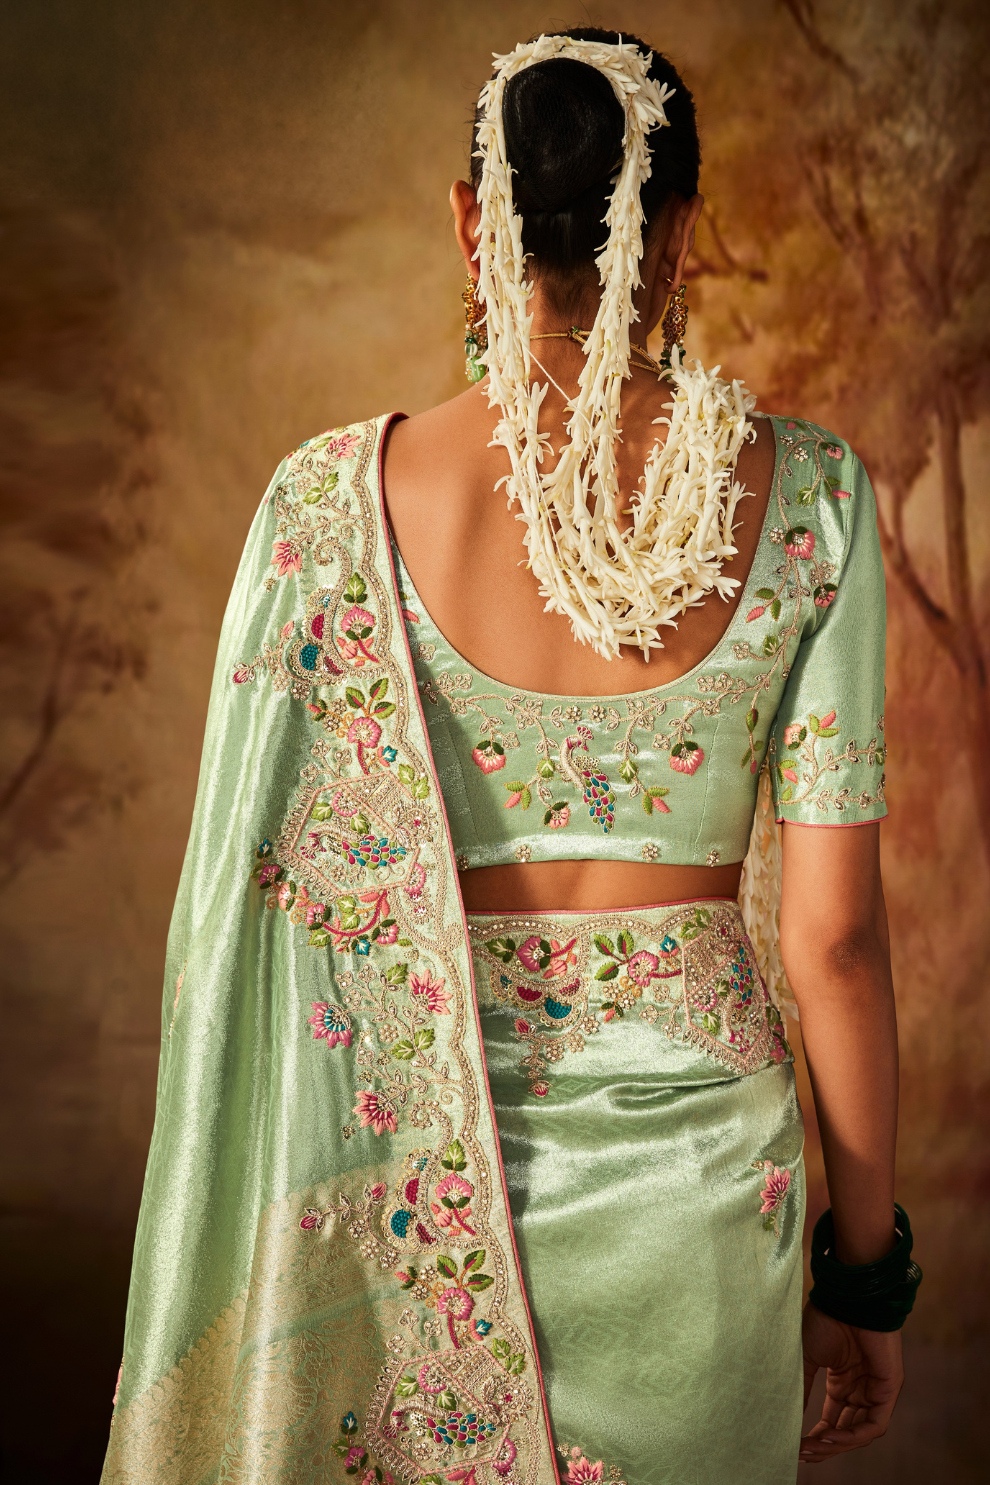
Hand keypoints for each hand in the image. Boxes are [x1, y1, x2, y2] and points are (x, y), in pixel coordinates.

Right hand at [799, 1302, 903, 1463]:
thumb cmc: (826, 1320)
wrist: (846, 1298)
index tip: (794, 1446)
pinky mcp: (889, 1390)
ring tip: (811, 1447)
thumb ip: (800, 1389)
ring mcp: (875, 1391)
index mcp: (842, 1382)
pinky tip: (830, 1436)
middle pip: (845, 1431)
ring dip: (836, 1445)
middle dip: (824, 1446)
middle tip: (801, 1453)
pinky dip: (852, 1436)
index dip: (815, 1437)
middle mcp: (860, 1390)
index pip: (831, 1421)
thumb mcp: (806, 1359)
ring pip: (859, 1433)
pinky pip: (874, 1425)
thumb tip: (784, 1418)